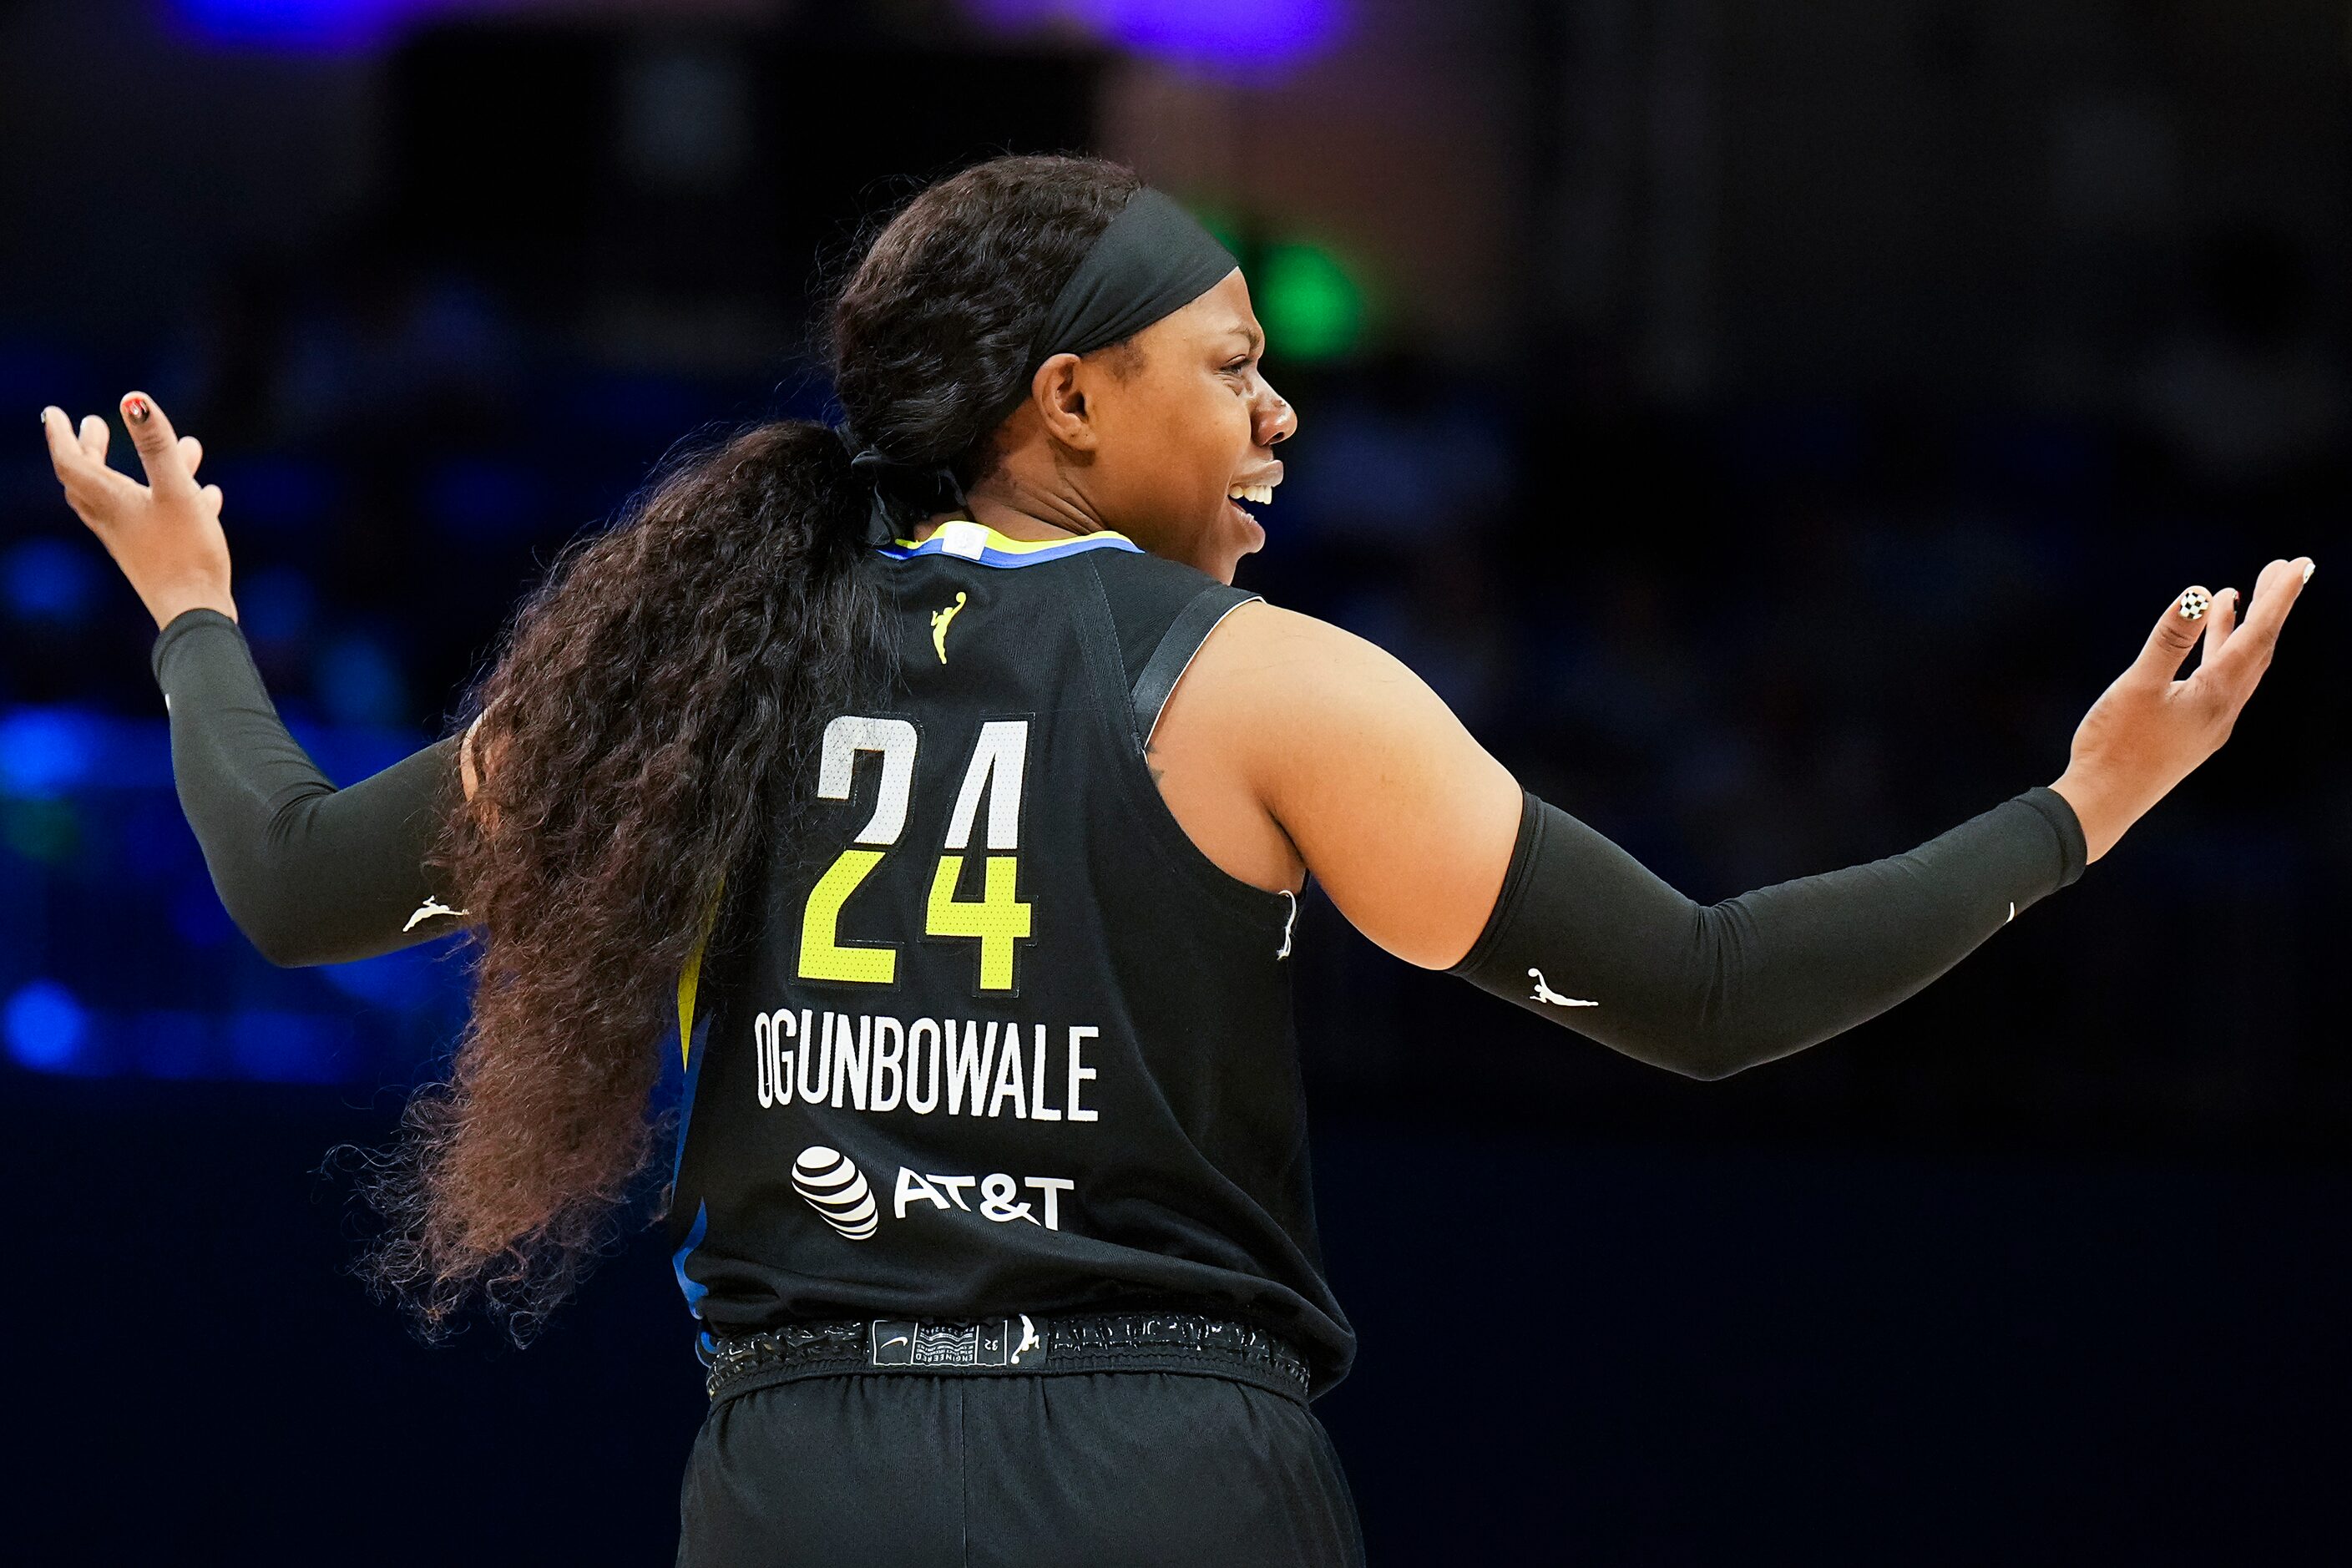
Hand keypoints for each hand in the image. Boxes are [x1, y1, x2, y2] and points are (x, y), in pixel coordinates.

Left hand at [40, 391, 234, 630]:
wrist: (195, 612)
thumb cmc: (184, 552)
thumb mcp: (175, 491)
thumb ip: (156, 445)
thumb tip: (133, 400)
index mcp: (110, 501)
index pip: (71, 462)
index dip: (60, 435)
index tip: (54, 413)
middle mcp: (114, 520)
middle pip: (88, 481)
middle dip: (89, 451)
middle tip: (95, 426)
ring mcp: (133, 540)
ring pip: (123, 499)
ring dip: (134, 471)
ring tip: (176, 450)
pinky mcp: (156, 555)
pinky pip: (156, 518)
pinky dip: (170, 498)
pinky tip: (208, 493)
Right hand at [2050, 557, 2313, 862]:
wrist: (2103, 802)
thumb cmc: (2115, 745)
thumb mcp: (2138, 685)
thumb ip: (2169, 639)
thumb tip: (2199, 593)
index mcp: (2216, 694)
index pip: (2257, 635)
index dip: (2279, 597)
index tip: (2299, 565)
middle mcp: (2224, 709)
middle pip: (2259, 648)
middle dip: (2270, 607)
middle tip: (2284, 569)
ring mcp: (2210, 723)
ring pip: (2239, 666)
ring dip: (2241, 629)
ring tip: (2236, 595)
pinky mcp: (2192, 732)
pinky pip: (2220, 681)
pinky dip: (2220, 653)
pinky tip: (2204, 649)